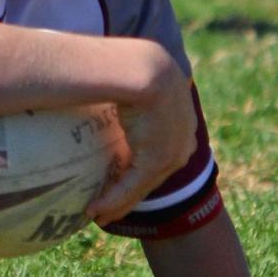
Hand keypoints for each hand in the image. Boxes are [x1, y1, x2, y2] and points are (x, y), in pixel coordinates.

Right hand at [90, 53, 194, 223]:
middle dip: (132, 189)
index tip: (123, 174)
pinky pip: (133, 185)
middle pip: (157, 170)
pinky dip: (113, 199)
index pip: (165, 144)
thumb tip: (97, 81)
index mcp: (182, 110)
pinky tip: (94, 210)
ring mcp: (173, 149)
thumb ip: (123, 88)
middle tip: (108, 203)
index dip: (144, 162)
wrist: (140, 67)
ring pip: (144, 183)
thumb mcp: (131, 77)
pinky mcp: (158, 159)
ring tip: (98, 213)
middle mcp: (184, 134)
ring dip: (119, 202)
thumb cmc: (127, 63)